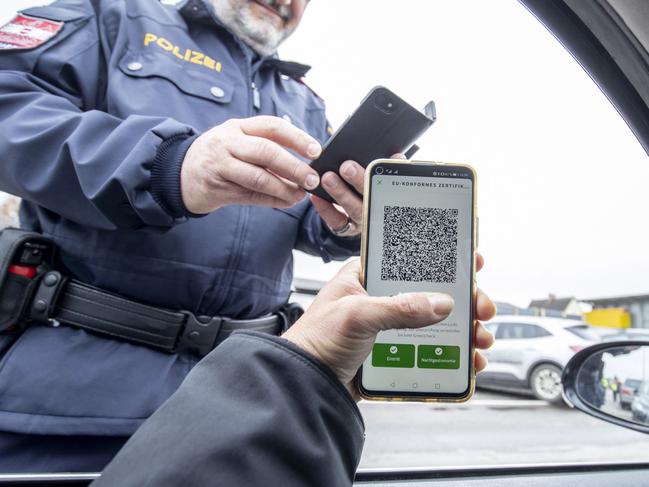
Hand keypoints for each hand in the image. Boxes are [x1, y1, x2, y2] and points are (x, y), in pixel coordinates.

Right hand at [181, 116, 321, 213]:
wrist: (179, 174)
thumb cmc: (219, 157)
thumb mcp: (238, 142)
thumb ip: (266, 147)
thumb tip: (305, 162)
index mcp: (238, 127)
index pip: (272, 126)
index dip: (297, 138)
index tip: (316, 151)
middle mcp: (227, 143)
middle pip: (266, 151)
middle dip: (293, 166)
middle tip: (312, 179)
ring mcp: (220, 166)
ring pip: (258, 177)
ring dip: (284, 188)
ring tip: (300, 194)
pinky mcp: (217, 188)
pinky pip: (251, 196)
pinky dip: (272, 200)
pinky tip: (286, 201)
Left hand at [283, 253, 495, 398]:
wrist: (304, 386)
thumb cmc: (316, 341)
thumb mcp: (357, 315)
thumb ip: (398, 308)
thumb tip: (442, 303)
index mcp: (369, 277)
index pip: (413, 259)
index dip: (445, 258)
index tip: (473, 260)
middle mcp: (383, 299)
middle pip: (434, 293)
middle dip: (464, 300)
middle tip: (484, 309)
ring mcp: (391, 328)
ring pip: (438, 323)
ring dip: (465, 330)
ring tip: (481, 340)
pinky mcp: (395, 354)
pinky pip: (431, 351)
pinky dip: (453, 356)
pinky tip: (469, 362)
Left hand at [310, 153, 405, 236]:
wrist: (356, 212)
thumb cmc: (368, 186)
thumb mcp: (380, 177)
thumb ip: (388, 167)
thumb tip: (396, 155)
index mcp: (389, 194)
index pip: (394, 183)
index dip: (393, 171)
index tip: (391, 157)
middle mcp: (378, 210)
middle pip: (372, 196)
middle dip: (360, 181)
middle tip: (347, 167)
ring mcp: (362, 221)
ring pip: (353, 209)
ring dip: (341, 193)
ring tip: (328, 178)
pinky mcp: (347, 229)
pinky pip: (337, 222)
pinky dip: (326, 209)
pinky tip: (316, 196)